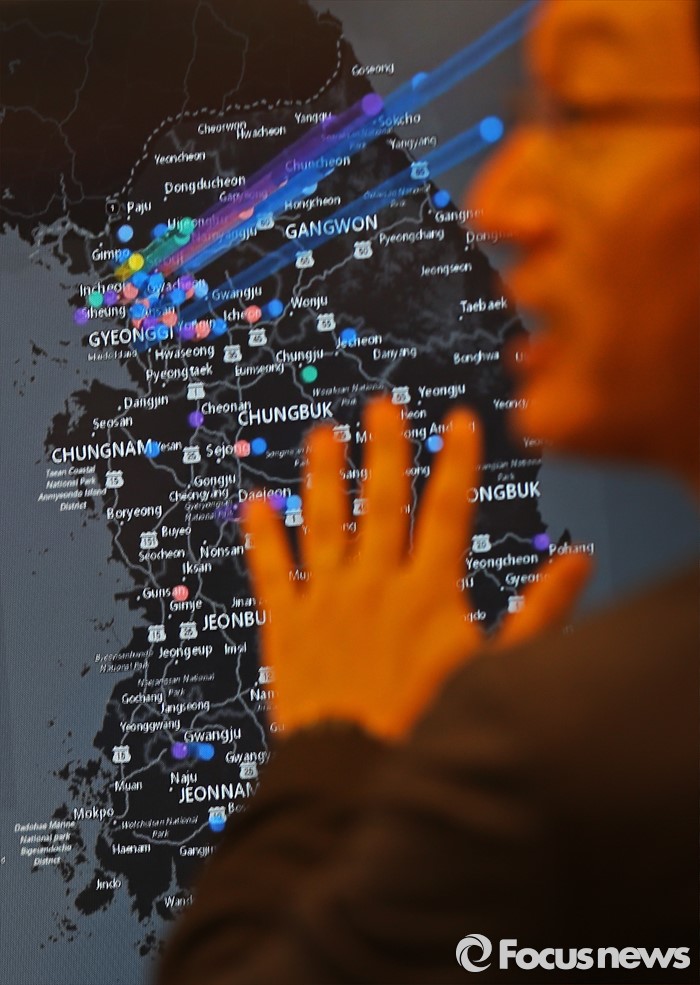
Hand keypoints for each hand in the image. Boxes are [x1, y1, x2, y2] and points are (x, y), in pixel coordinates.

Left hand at [243, 398, 590, 740]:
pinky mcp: (287, 626)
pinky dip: (262, 536)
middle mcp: (376, 583)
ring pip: (324, 522)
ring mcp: (326, 600)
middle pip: (382, 501)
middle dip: (385, 449)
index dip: (455, 460)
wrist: (357, 775)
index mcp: (428, 590)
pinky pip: (271, 571)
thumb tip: (577, 561)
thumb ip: (539, 612)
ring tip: (323, 434)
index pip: (447, 509)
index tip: (458, 420)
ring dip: (325, 474)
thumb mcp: (496, 670)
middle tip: (381, 406)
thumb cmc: (430, 726)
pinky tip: (255, 504)